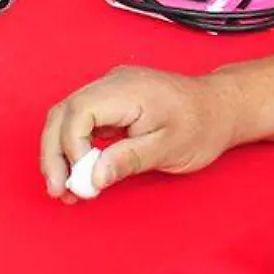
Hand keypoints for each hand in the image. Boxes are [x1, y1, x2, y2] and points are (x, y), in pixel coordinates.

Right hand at [40, 66, 241, 200]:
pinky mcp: (111, 102)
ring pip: (66, 117)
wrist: (220, 107)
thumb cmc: (201, 125)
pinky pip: (80, 122)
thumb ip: (129, 159)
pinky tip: (79, 174)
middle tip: (58, 190)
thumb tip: (92, 177)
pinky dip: (74, 148)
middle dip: (53, 154)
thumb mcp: (170, 148)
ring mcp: (110, 90)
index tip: (83, 180)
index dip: (71, 148)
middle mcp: (112, 83)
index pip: (78, 113)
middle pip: (62, 114)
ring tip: (65, 190)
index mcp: (127, 89)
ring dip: (60, 153)